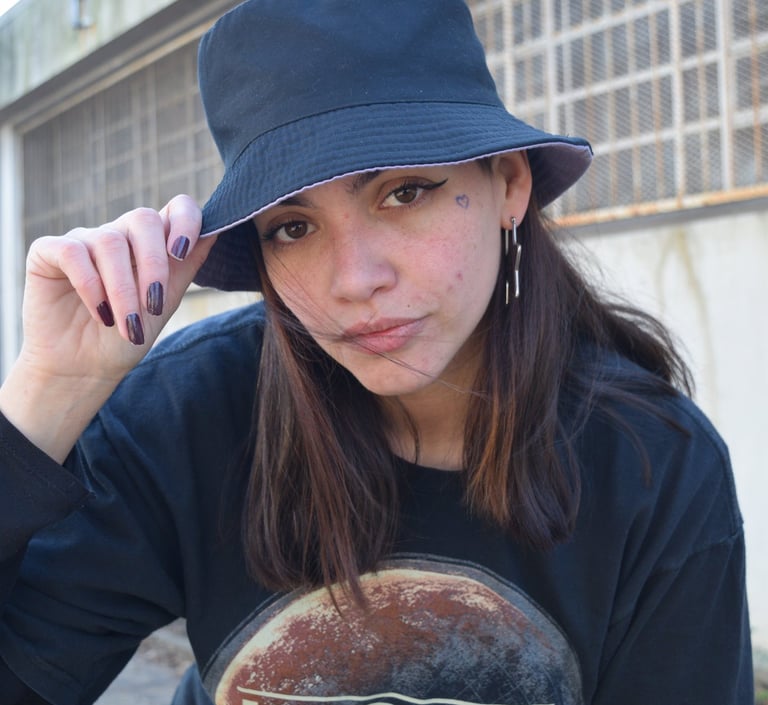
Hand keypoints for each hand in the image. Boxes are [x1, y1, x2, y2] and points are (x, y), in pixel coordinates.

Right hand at [0, 195, 217, 460]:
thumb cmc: (126, 337)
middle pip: (143, 219)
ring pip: (109, 242)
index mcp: (151, 243)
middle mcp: (118, 235)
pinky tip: (101, 313)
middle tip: (153, 308)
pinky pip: (72, 252)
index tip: (182, 252)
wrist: (84, 369)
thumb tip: (217, 230)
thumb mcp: (164, 303)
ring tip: (126, 325)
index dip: (186, 220)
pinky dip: (90, 285)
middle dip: (154, 265)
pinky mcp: (47, 252)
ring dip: (123, 289)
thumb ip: (186, 267)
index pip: (176, 208)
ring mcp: (83, 240)